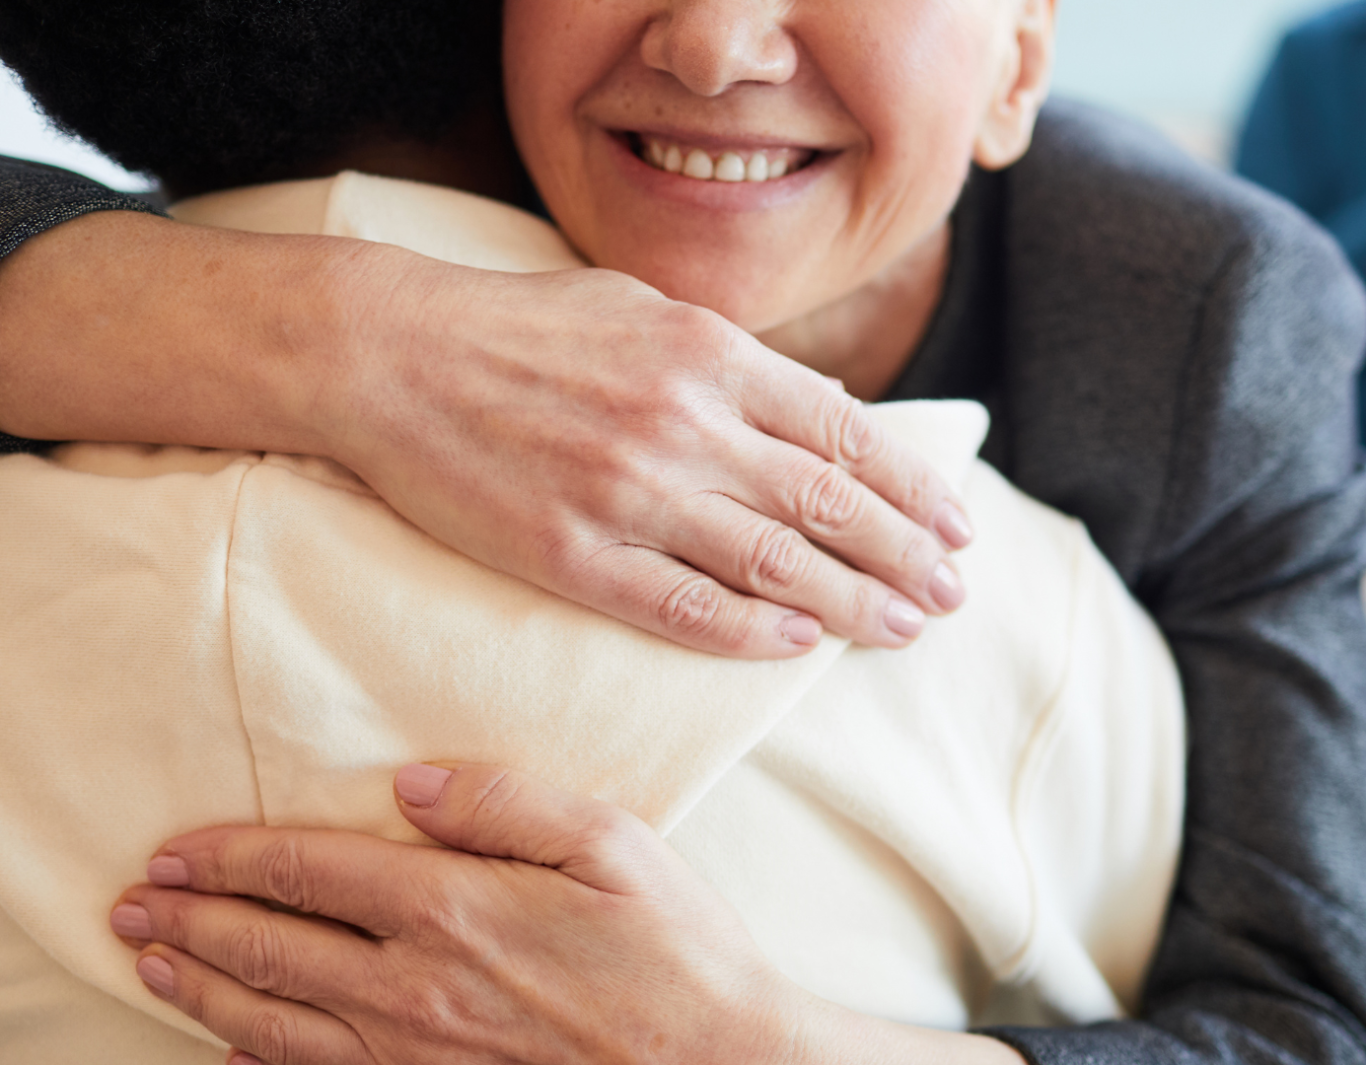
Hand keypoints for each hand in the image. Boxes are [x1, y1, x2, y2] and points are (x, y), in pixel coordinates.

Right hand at [0, 215, 969, 657]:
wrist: (390, 354)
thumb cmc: (518, 325)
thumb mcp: (639, 307)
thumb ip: (727, 360)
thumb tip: (805, 411)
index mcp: (708, 355)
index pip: (843, 434)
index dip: (911, 487)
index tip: (955, 525)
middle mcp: (684, 425)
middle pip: (827, 507)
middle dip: (906, 555)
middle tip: (954, 593)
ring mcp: (629, 495)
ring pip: (772, 565)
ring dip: (852, 604)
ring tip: (904, 628)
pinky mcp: (572, 555)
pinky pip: (683, 607)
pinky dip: (750, 631)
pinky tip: (797, 646)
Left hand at [112, 764, 1022, 1064]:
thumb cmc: (672, 948)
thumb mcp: (610, 843)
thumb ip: (506, 802)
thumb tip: (412, 784)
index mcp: (455, 909)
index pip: (313, 872)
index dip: (235, 856)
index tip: (179, 848)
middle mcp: (416, 987)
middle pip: (274, 949)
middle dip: (194, 921)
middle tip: (133, 905)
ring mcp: (418, 1054)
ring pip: (277, 1021)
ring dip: (204, 988)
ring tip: (153, 965)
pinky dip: (258, 1059)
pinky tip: (233, 1048)